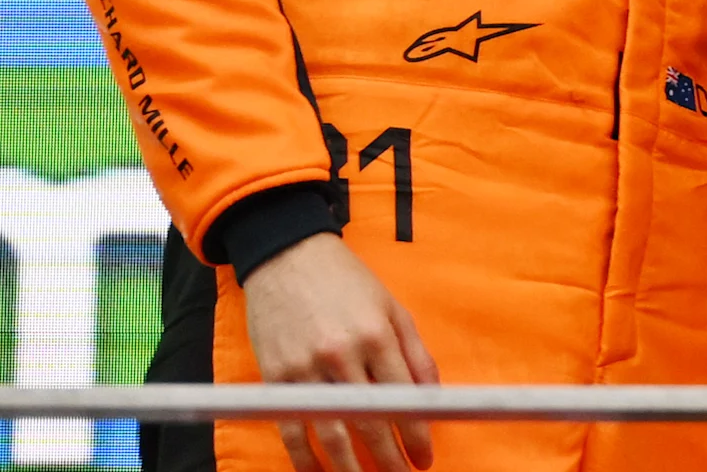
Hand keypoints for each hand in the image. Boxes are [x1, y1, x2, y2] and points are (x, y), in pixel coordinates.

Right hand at [242, 232, 437, 471]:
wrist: (287, 256)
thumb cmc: (346, 282)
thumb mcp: (392, 308)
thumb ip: (415, 354)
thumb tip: (431, 398)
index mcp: (377, 336)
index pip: (404, 399)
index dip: (417, 435)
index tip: (425, 459)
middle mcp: (343, 355)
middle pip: (371, 422)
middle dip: (390, 458)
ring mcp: (305, 368)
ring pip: (332, 433)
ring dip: (351, 468)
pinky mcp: (275, 377)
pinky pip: (291, 429)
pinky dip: (305, 457)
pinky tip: (318, 471)